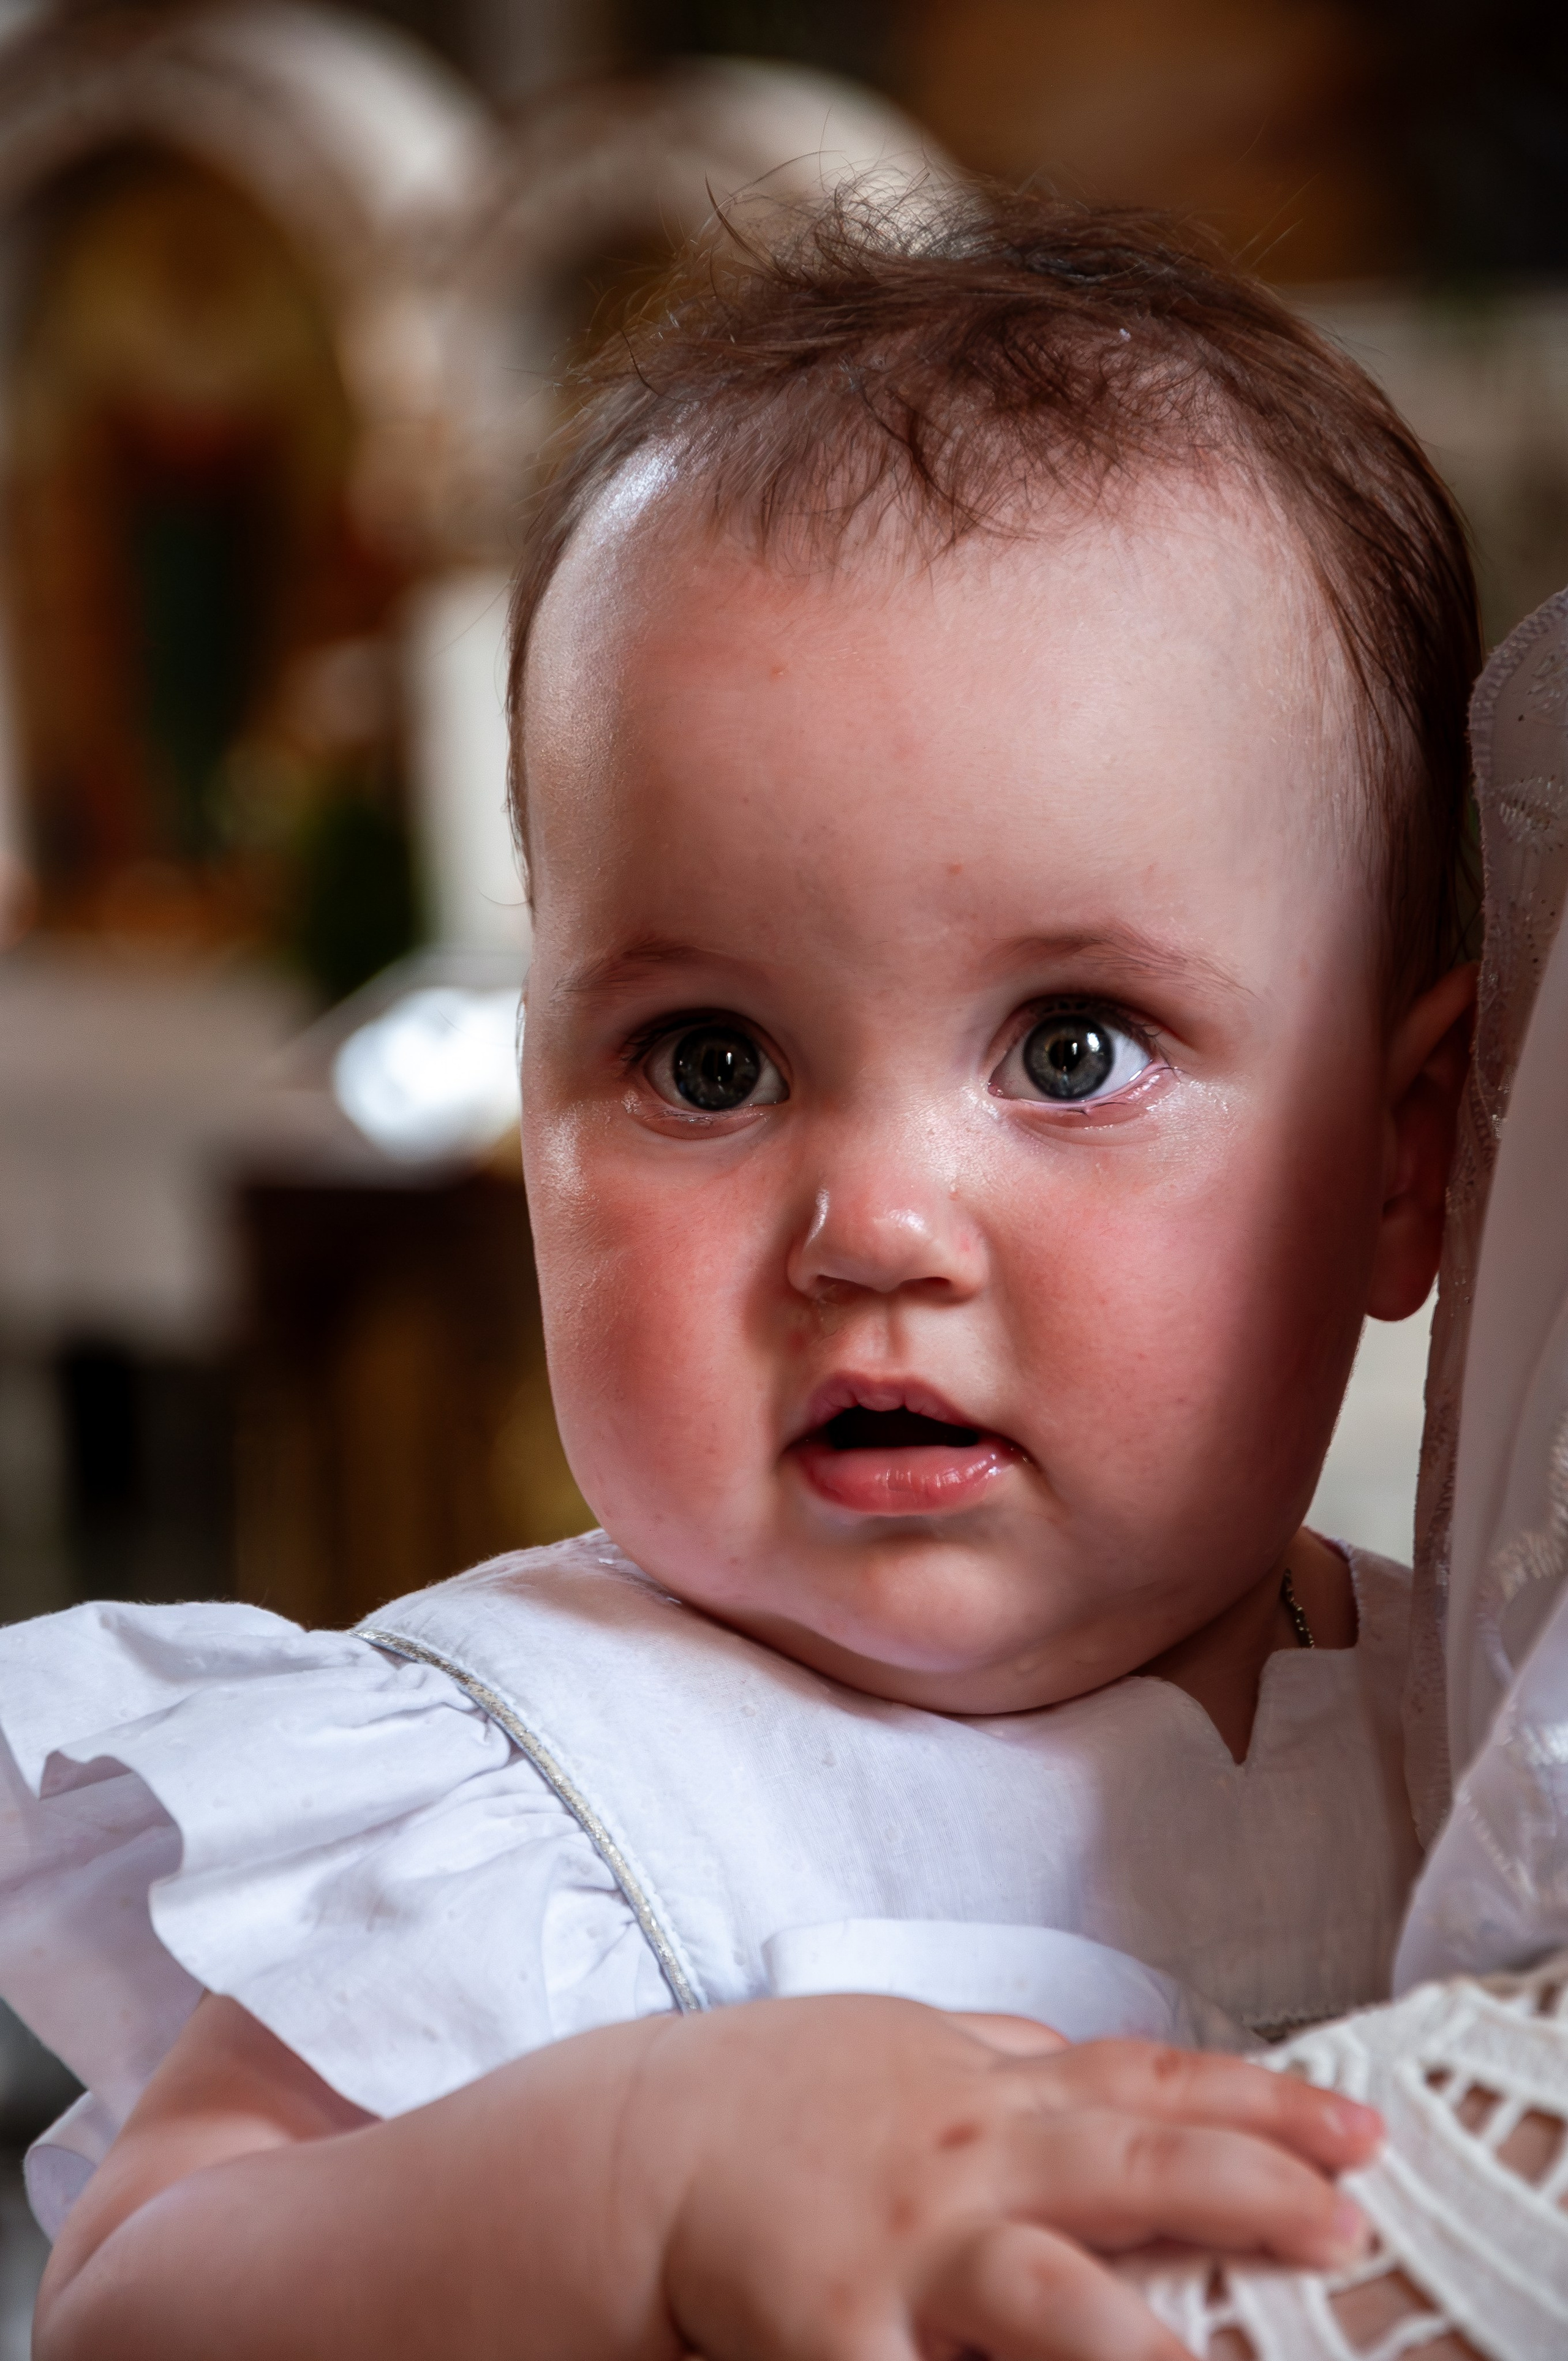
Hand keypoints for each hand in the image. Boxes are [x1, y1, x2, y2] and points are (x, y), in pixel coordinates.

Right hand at [635, 1998, 1379, 2360]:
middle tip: (1345, 2221)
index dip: (1257, 2105)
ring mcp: (900, 2246)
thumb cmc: (783, 2098)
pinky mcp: (833, 2334)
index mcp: (985, 2088)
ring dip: (1131, 2334)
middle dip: (1244, 2190)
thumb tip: (1110, 2058)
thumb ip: (1011, 2054)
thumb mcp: (909, 2045)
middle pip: (1123, 2164)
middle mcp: (960, 2154)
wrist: (642, 2144)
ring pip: (1039, 2289)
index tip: (1355, 2130)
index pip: (1145, 2083)